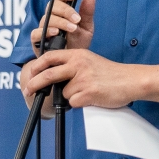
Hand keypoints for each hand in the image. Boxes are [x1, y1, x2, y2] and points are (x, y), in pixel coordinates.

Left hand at [22, 49, 143, 109]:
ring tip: (86, 92)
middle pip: (47, 75)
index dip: (36, 66)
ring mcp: (83, 79)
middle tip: (28, 91)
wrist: (130, 80)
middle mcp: (78, 64)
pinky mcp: (88, 93)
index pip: (49, 57)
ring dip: (70, 97)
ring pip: (63, 93)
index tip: (30, 74)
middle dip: (34, 85)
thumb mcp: (89, 61)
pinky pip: (73, 103)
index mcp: (77, 55)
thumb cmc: (111, 73)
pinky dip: (79, 104)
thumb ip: (72, 66)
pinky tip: (91, 98)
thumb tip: (52, 79)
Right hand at [30, 0, 95, 57]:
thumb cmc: (77, 44)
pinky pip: (37, 32)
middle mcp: (50, 17)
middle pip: (53, 6)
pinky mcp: (37, 40)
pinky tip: (56, 33)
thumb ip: (87, 12)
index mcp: (61, 11)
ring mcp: (42, 28)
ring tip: (73, 28)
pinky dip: (46, 31)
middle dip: (66, 10)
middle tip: (77, 19)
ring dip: (60, 22)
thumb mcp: (86, 28)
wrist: (71, 64)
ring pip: (47, 18)